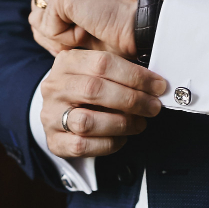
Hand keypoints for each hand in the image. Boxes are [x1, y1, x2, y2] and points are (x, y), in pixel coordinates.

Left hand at [29, 0, 137, 59]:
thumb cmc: (120, 37)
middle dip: (54, 38)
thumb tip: (34, 26)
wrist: (143, 29)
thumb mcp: (84, 31)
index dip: (56, 35)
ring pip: (41, 23)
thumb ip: (58, 26)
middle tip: (83, 40)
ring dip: (64, 38)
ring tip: (91, 30)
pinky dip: (68, 38)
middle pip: (36, 16)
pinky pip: (49, 27)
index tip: (81, 42)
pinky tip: (90, 28)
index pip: (45, 11)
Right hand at [41, 49, 166, 157]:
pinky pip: (82, 145)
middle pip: (94, 90)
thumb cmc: (87, 91)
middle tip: (152, 107)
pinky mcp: (54, 141)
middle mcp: (55, 87)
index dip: (135, 75)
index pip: (103, 63)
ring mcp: (51, 115)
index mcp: (67, 62)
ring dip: (121, 124)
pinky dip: (108, 143)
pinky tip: (121, 138)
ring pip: (87, 121)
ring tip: (139, 123)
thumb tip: (155, 83)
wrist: (59, 113)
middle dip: (131, 100)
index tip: (157, 85)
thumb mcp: (99, 72)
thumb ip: (123, 71)